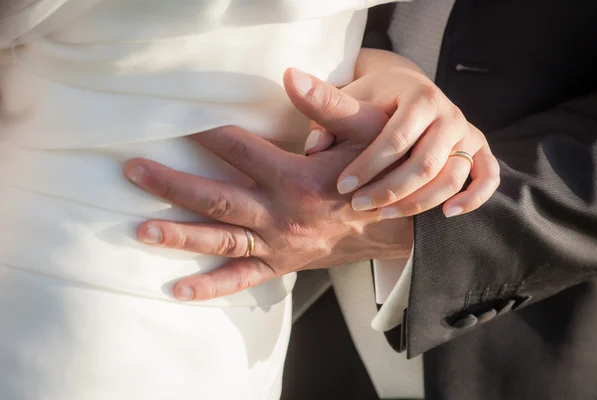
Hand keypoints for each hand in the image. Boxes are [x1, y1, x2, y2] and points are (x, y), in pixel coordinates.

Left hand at [124, 68, 413, 300]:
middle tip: (133, 171)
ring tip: (141, 229)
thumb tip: (291, 75)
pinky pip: (243, 278)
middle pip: (217, 198)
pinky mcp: (282, 263)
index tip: (180, 121)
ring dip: (180, 234)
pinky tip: (180, 289)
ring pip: (221, 239)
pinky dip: (211, 286)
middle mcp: (281, 214)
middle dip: (172, 184)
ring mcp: (279, 243)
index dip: (208, 133)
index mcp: (296, 178)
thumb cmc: (377, 175)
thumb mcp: (364, 134)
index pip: (240, 149)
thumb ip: (327, 106)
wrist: (394, 228)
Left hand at [305, 49, 499, 217]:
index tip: (342, 186)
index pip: (396, 138)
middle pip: (426, 163)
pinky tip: (448, 214)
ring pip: (453, 177)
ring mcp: (467, 133)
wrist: (408, 87)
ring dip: (420, 202)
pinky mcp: (479, 149)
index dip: (368, 166)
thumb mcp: (351, 97)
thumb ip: (329, 115)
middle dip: (390, 190)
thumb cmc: (375, 98)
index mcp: (420, 97)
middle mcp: (450, 114)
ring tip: (384, 215)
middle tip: (358, 205)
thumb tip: (314, 147)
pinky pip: (487, 177)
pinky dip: (474, 198)